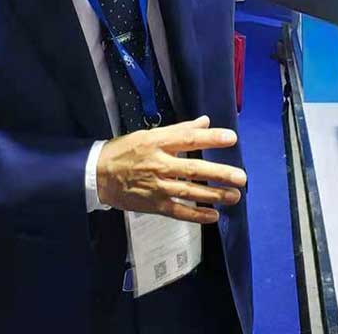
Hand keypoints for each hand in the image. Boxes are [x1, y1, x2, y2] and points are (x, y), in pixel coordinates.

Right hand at [97, 116, 247, 223]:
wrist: (97, 175)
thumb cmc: (125, 151)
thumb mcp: (149, 134)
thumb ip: (180, 129)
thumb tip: (205, 121)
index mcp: (157, 143)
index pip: (188, 138)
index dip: (211, 138)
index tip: (232, 138)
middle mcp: (159, 164)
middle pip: (194, 169)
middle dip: (219, 173)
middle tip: (241, 177)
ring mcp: (157, 186)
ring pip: (190, 192)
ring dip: (214, 195)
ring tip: (234, 196)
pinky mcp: (154, 205)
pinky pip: (179, 211)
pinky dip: (196, 215)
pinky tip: (213, 215)